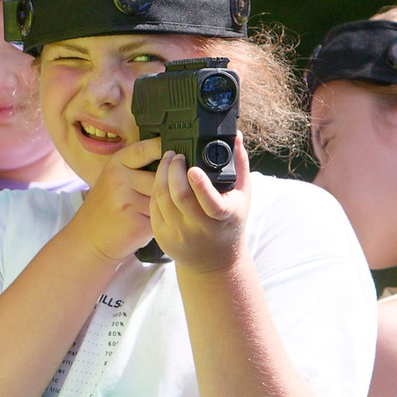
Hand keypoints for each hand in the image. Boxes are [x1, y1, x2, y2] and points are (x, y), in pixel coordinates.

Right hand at [66, 136, 162, 262]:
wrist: (89, 239)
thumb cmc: (108, 207)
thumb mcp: (115, 179)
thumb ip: (139, 169)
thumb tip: (174, 161)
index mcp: (116, 164)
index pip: (146, 149)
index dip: (164, 148)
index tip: (178, 152)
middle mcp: (119, 179)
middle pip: (160, 176)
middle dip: (167, 186)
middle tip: (164, 193)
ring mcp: (127, 202)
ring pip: (163, 198)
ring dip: (166, 205)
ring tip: (156, 210)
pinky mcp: (137, 223)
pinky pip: (162, 216)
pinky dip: (163, 220)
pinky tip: (152, 223)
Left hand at [150, 135, 251, 274]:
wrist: (214, 261)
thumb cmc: (230, 223)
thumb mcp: (242, 196)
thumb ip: (239, 165)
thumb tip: (234, 135)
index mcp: (222, 218)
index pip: (210, 202)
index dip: (199, 184)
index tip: (192, 168)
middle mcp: (199, 229)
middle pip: (179, 196)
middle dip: (173, 169)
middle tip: (175, 155)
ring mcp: (179, 234)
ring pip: (161, 199)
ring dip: (161, 174)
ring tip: (168, 161)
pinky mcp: (162, 237)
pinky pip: (153, 207)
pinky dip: (155, 189)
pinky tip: (161, 179)